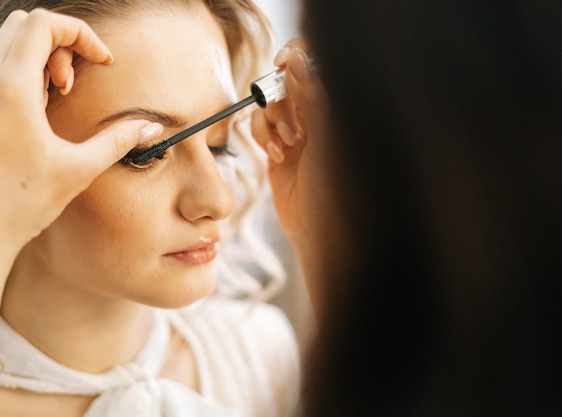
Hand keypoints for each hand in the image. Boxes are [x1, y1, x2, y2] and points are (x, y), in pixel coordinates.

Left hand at [0, 9, 162, 253]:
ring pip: (5, 48)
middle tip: (76, 80)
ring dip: (39, 59)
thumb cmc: (20, 204)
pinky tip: (37, 117)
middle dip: (59, 41)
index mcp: (11, 88)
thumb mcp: (78, 169)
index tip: (103, 62)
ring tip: (60, 98)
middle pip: (22, 26)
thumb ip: (118, 141)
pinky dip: (20, 77)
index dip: (81, 33)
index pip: (43, 23)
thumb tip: (151, 128)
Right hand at [251, 39, 331, 246]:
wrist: (318, 230)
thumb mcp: (327, 139)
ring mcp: (297, 130)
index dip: (298, 56)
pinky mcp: (277, 147)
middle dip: (282, 97)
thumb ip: (312, 98)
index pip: (316, 65)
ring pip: (271, 103)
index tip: (284, 63)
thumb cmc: (335, 190)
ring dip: (273, 120)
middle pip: (288, 80)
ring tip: (288, 144)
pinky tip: (278, 155)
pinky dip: (264, 137)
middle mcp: (317, 115)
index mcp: (336, 107)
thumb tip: (296, 60)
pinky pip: (261, 127)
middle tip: (290, 123)